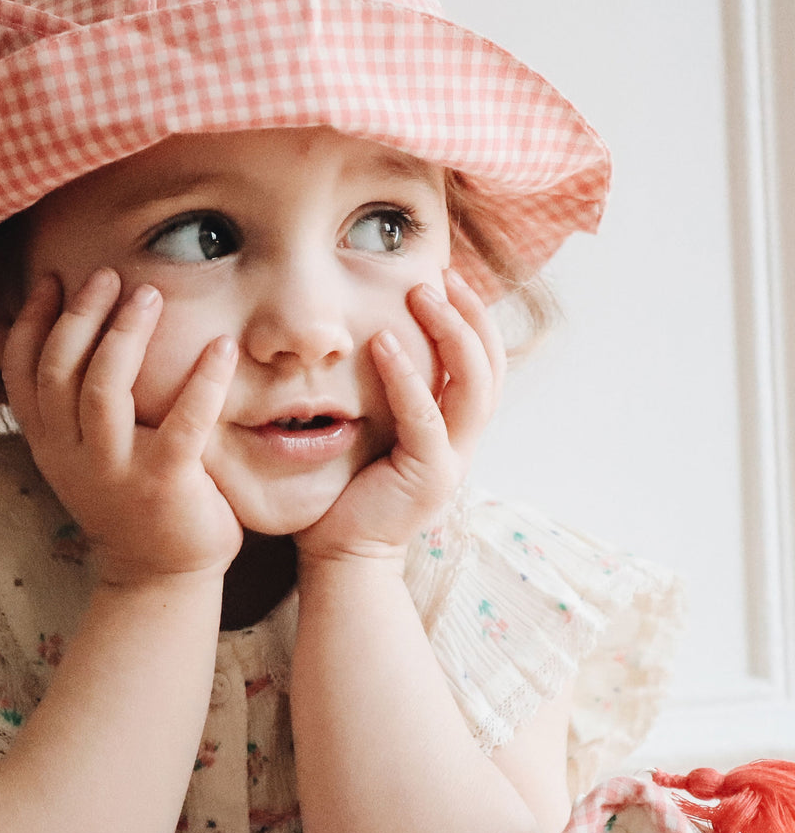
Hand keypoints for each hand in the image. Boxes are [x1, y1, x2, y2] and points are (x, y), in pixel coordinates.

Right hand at [2, 269, 242, 587]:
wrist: (162, 574)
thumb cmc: (130, 498)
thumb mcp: (83, 453)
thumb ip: (70, 406)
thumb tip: (61, 333)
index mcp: (49, 443)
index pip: (20, 372)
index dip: (30, 321)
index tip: (53, 279)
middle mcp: (71, 456)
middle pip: (59, 370)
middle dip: (81, 315)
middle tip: (110, 275)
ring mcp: (115, 472)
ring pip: (103, 390)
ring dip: (124, 335)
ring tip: (150, 295)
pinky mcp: (165, 484)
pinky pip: (183, 425)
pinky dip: (202, 382)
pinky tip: (222, 348)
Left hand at [295, 270, 503, 567]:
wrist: (342, 554)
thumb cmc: (349, 492)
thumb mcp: (375, 431)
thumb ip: (387, 394)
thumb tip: (370, 336)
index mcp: (455, 432)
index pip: (485, 365)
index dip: (475, 319)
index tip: (448, 278)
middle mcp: (463, 444)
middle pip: (491, 368)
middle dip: (471, 316)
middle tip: (439, 277)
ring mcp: (451, 461)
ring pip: (473, 387)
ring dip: (451, 334)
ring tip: (421, 296)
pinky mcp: (428, 477)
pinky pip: (425, 418)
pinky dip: (408, 377)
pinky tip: (384, 344)